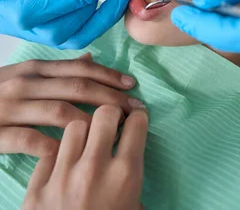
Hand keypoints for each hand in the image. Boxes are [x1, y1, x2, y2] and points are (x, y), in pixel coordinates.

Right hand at [0, 0, 131, 47]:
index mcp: (9, 8)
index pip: (30, 14)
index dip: (59, 4)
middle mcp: (26, 29)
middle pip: (56, 30)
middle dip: (83, 9)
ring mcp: (45, 37)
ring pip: (76, 37)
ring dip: (101, 16)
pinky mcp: (63, 38)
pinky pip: (87, 35)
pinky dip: (106, 19)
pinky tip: (119, 1)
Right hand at [0, 52, 137, 156]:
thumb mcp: (25, 74)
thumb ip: (56, 69)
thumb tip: (90, 57)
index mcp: (34, 69)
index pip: (79, 70)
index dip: (108, 77)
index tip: (132, 86)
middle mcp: (24, 84)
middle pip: (76, 88)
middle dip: (110, 98)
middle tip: (133, 109)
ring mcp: (9, 108)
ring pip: (59, 113)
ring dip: (92, 122)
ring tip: (113, 132)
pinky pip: (29, 140)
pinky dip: (54, 146)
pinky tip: (75, 152)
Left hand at [21, 104, 147, 209]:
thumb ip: (134, 185)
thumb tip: (133, 163)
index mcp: (125, 175)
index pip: (136, 124)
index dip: (138, 118)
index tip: (136, 119)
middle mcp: (95, 168)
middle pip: (104, 114)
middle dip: (111, 115)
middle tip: (112, 125)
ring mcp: (62, 176)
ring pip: (74, 126)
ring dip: (83, 132)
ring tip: (86, 143)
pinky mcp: (36, 188)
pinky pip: (48, 154)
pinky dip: (57, 156)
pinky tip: (62, 165)